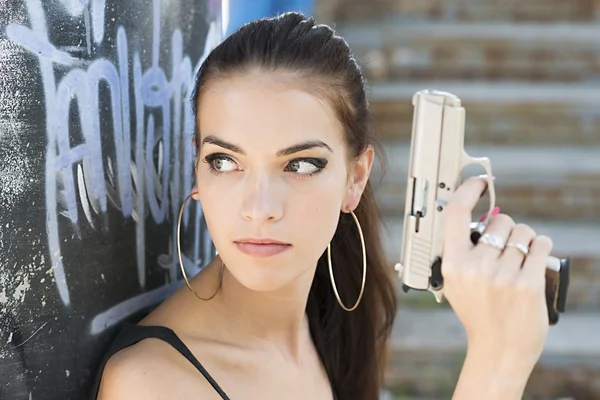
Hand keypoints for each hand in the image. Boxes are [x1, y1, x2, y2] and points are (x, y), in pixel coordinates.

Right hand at [441, 176, 551, 374]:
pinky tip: (535, 257)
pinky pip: (541, 245)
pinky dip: (541, 246)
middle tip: (504, 246)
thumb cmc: (478, 312)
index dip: (468, 190)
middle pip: (499, 221)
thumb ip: (462, 251)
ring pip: (522, 232)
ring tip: (520, 257)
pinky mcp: (528, 283)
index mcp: (453, 264)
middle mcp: (475, 267)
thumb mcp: (456, 282)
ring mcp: (502, 276)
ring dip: (525, 239)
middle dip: (505, 228)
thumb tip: (481, 217)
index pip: (455, 213)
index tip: (479, 181)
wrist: (499, 348)